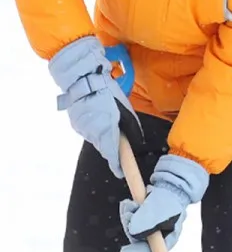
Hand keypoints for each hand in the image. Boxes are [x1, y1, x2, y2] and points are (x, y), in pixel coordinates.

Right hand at [49, 36, 141, 177]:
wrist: (81, 78)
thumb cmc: (106, 92)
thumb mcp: (125, 108)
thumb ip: (131, 127)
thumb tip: (136, 141)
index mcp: (106, 131)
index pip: (112, 156)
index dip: (117, 166)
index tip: (121, 172)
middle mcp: (92, 133)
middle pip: (104, 147)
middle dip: (112, 147)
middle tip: (120, 141)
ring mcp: (81, 128)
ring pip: (96, 138)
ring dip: (103, 135)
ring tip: (109, 122)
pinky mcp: (75, 122)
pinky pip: (88, 130)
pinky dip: (95, 127)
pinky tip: (98, 117)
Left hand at [119, 154, 208, 251]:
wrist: (176, 178)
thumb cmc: (172, 194)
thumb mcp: (161, 207)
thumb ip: (148, 220)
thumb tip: (133, 231)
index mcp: (169, 234)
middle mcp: (161, 231)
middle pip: (141, 238)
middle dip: (130, 227)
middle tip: (127, 211)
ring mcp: (153, 222)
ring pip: (135, 227)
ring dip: (129, 216)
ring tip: (129, 204)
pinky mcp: (147, 213)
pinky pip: (134, 217)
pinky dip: (130, 211)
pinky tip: (132, 203)